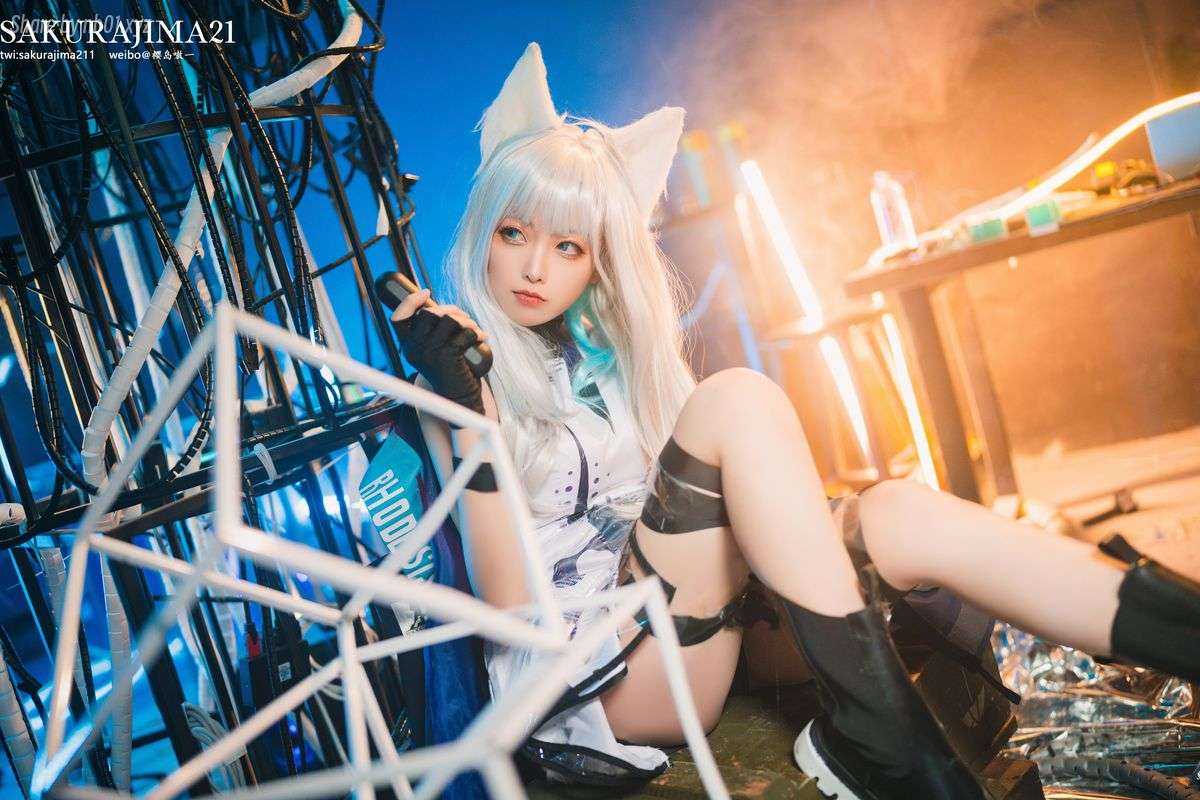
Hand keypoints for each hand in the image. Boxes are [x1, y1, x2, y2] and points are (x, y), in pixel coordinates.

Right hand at [391, 289, 489, 415]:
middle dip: (451, 310)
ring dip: (466, 320)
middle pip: (429, 313)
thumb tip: (442, 308)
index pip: (398, 318)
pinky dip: (476, 332)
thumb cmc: (449, 370)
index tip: (426, 292)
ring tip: (474, 328)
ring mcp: (430, 353)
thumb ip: (431, 333)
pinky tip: (482, 337)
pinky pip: (464, 333)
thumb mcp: (432, 351)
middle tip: (465, 319)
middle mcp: (415, 349)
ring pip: (448, 320)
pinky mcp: (448, 357)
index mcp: (408, 346)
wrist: (459, 398)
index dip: (410, 301)